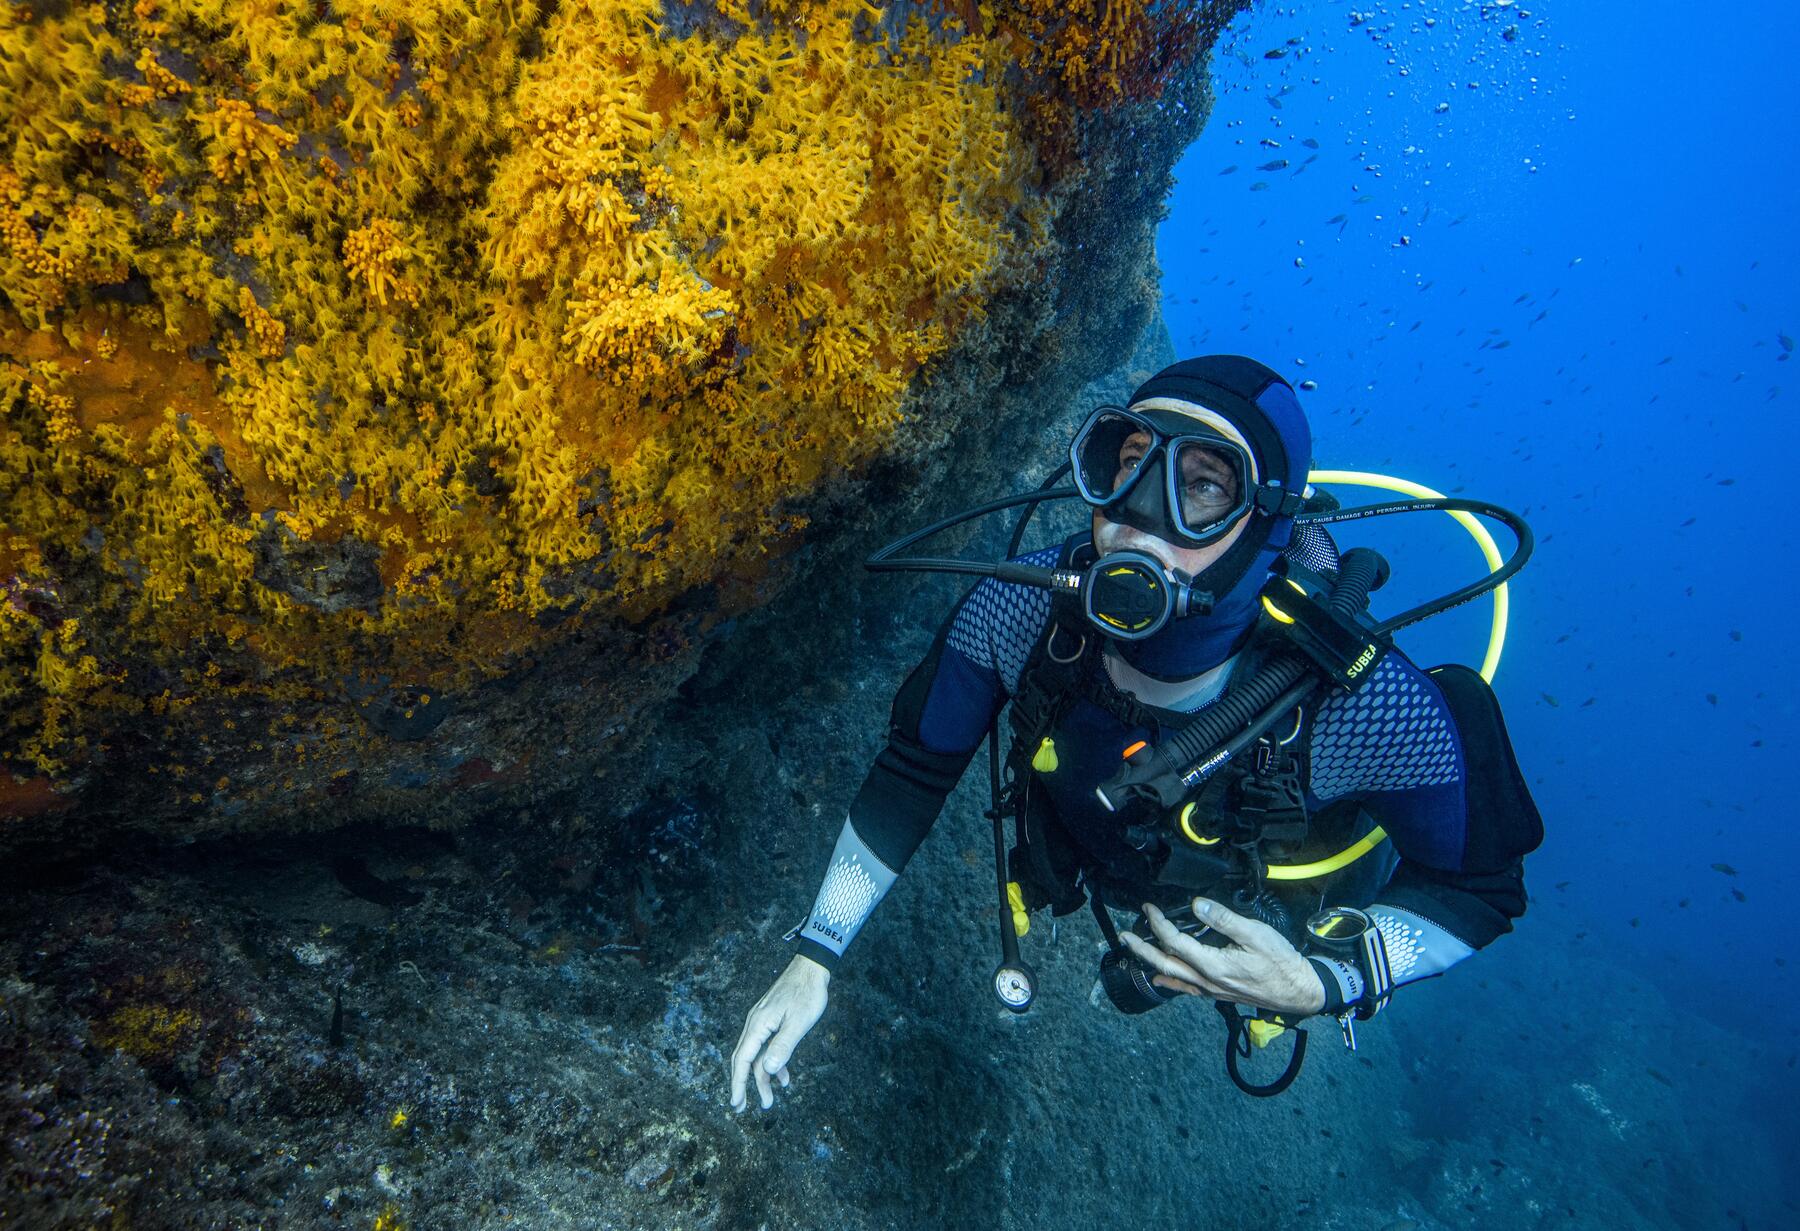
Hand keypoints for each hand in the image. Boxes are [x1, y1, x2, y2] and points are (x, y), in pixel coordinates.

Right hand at [729, 954, 829, 1111]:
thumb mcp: (799, 1022)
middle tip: (741, 1109)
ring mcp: (762, 1022)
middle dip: (743, 1085)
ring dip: (762, 1078)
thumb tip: (766, 1070)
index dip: (738, 1083)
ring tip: (769, 1100)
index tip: (736, 1103)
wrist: (811, 968)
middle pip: (744, 1060)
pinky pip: (767, 1047)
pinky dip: (773, 1063)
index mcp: (759, 1025)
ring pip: (757, 1055)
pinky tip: (783, 1077)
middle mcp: (755, 1024)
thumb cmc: (807, 993)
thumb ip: (783, 1046)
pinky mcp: (771, 1021)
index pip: (742, 1059)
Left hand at [1120, 898, 1326, 1017]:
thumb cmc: (1281, 962)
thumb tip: (1196, 904)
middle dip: (1141, 948)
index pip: (1175, 942)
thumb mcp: (1255, 934)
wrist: (1299, 991)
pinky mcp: (1217, 992)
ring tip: (1135, 949)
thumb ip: (1223, 919)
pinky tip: (1160, 977)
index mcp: (1213, 965)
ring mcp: (1210, 990)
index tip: (1148, 907)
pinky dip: (1169, 980)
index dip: (1158, 923)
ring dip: (1150, 961)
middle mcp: (1206, 981)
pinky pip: (1185, 987)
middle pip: (1164, 963)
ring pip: (1172, 976)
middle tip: (1123, 935)